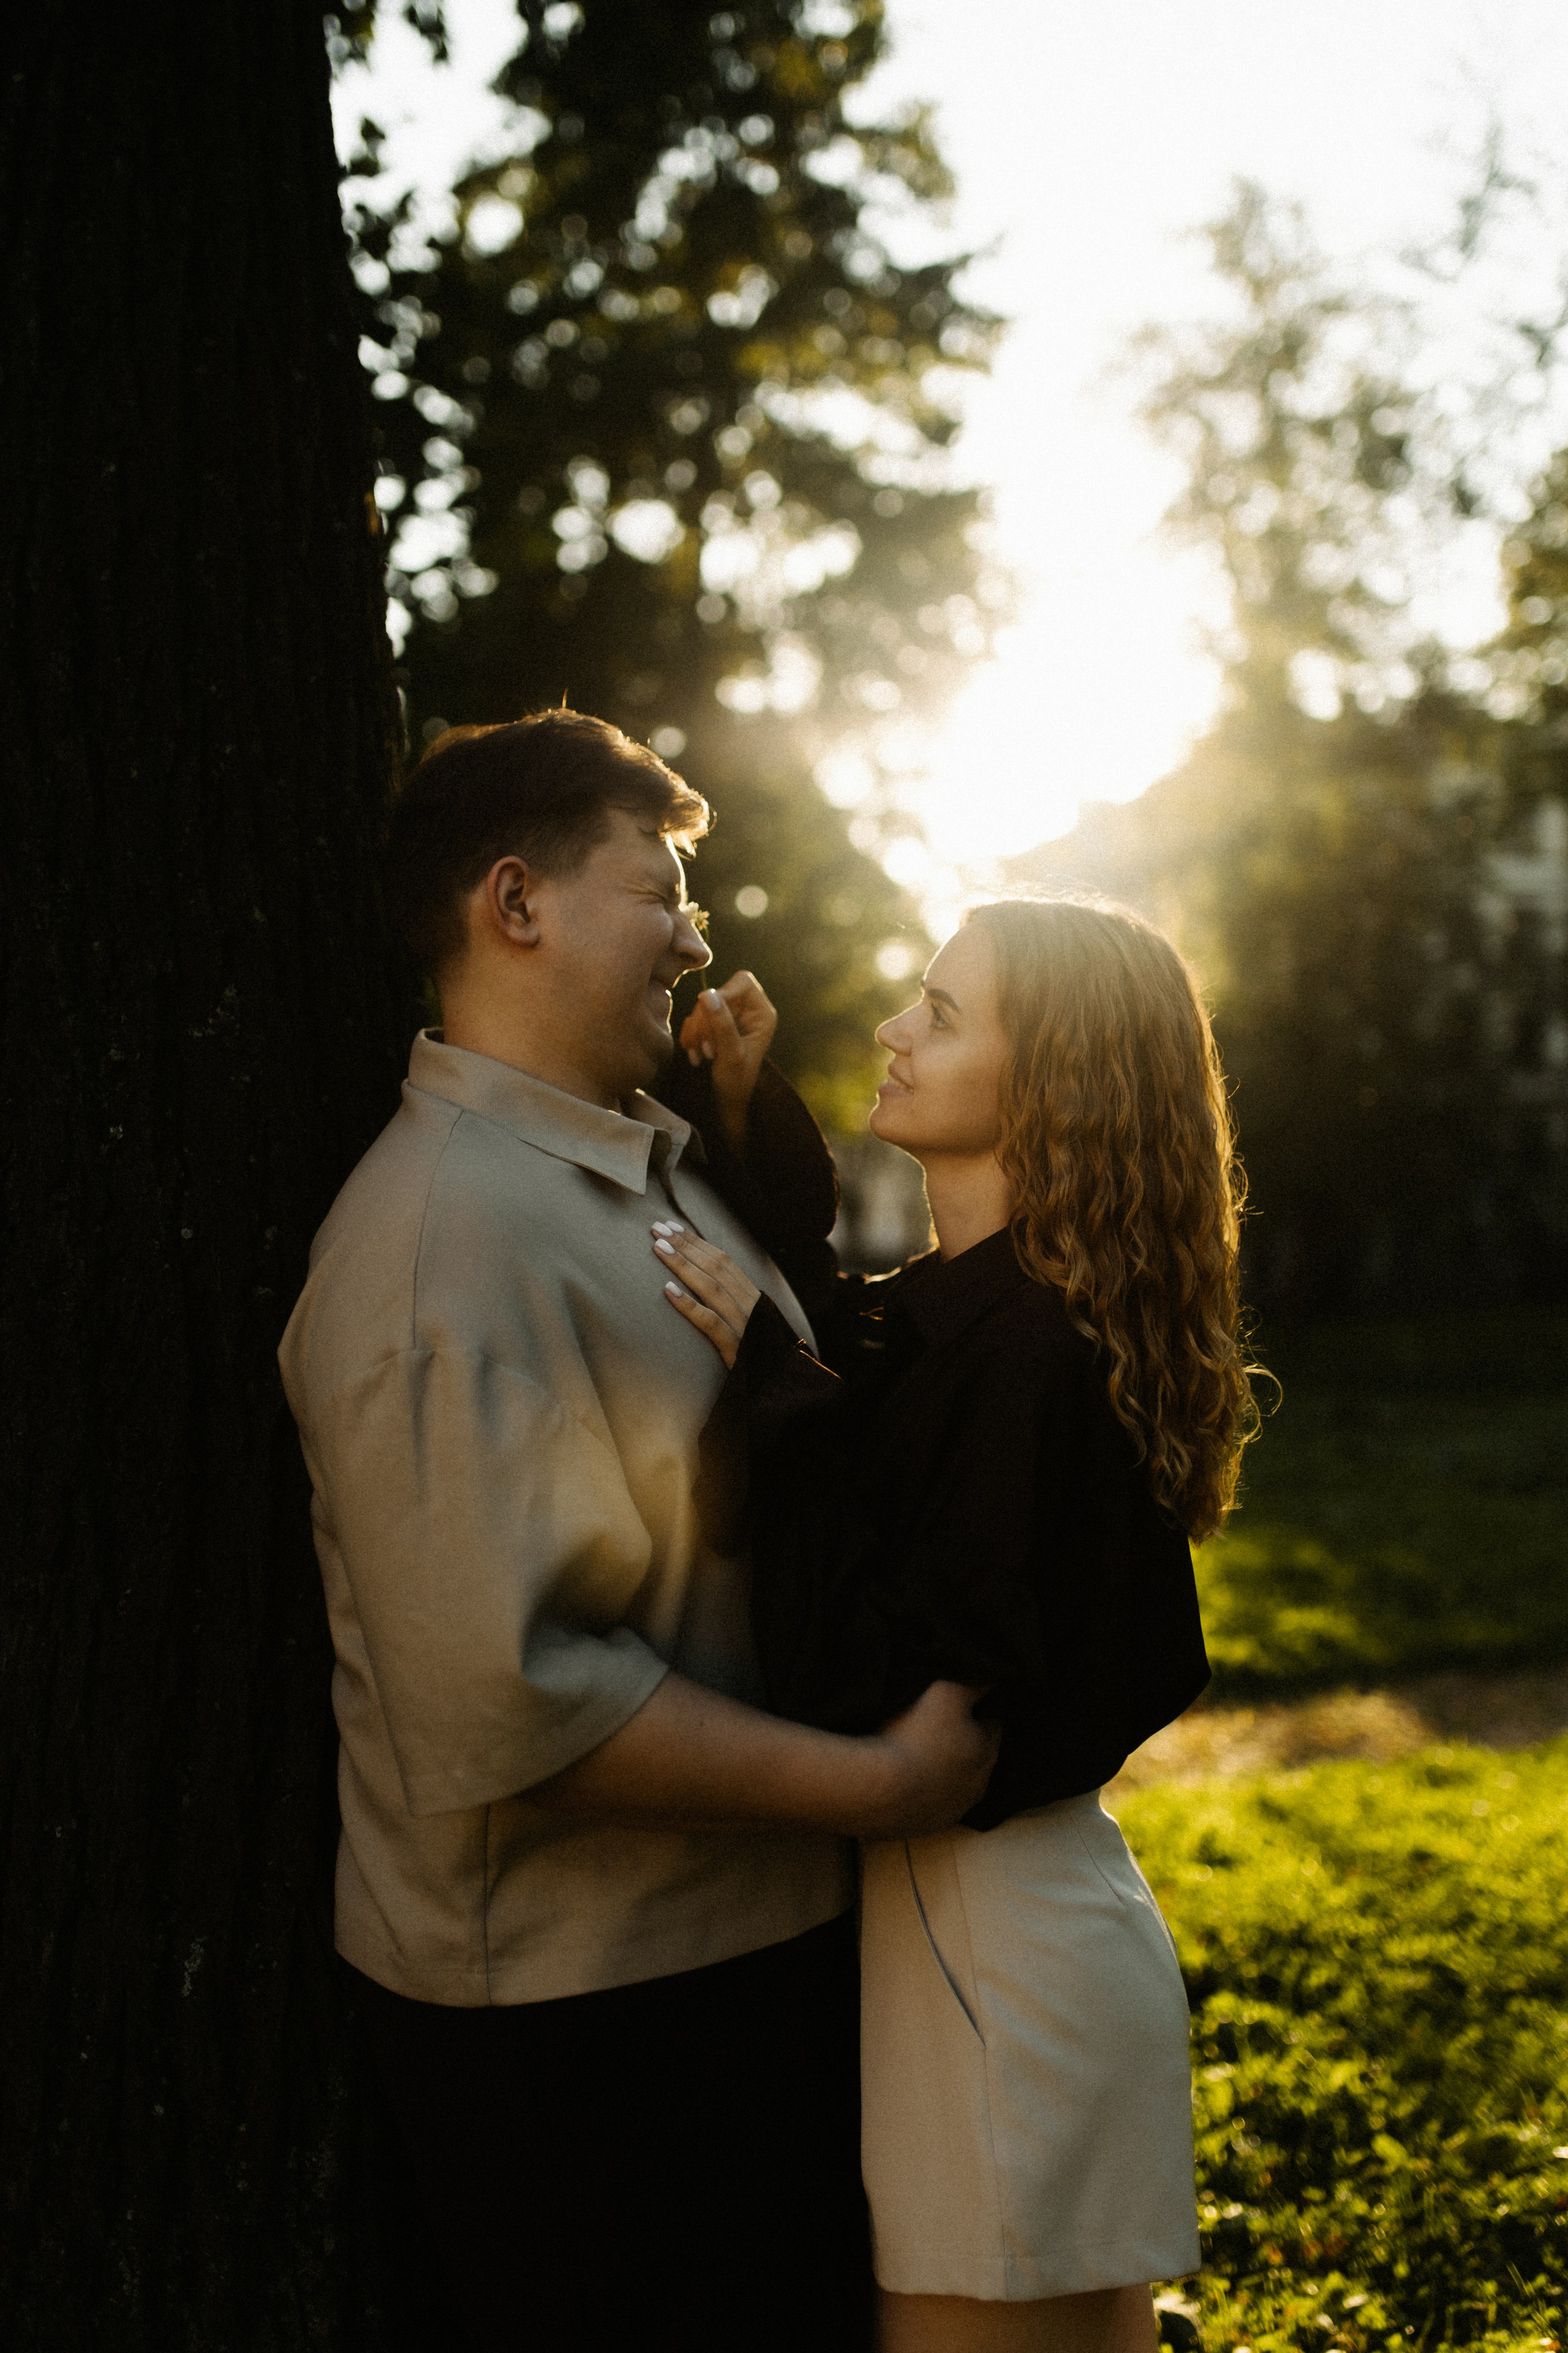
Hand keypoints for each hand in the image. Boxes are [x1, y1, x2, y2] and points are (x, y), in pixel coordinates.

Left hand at [654, 1223, 759, 1369]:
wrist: (782, 1389)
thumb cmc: (762, 1359)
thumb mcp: (752, 1326)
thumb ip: (735, 1306)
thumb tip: (706, 1285)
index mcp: (754, 1298)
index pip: (724, 1262)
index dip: (697, 1243)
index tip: (673, 1227)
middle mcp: (750, 1306)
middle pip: (715, 1268)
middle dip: (685, 1245)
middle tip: (656, 1227)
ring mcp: (744, 1326)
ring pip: (711, 1289)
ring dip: (683, 1265)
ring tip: (658, 1248)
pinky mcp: (736, 1349)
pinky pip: (710, 1323)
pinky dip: (689, 1305)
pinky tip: (667, 1290)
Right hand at [679, 970, 776, 1151]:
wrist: (725, 1102)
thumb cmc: (736, 1082)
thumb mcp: (731, 1055)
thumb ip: (722, 1025)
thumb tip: (707, 994)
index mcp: (761, 1013)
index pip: (742, 981)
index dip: (723, 992)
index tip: (709, 1013)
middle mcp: (746, 1011)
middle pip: (717, 993)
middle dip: (706, 1020)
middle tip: (708, 1048)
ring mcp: (728, 1017)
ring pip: (702, 1006)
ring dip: (696, 1031)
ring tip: (702, 1056)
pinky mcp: (712, 1025)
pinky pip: (693, 1018)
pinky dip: (690, 1036)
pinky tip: (695, 1056)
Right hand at [860, 1682, 1000, 1839]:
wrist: (876, 1789)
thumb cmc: (916, 1736)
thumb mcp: (947, 1692)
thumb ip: (973, 1682)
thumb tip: (993, 1672)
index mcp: (987, 1754)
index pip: (992, 1725)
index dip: (977, 1711)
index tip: (959, 1702)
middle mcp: (975, 1788)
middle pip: (972, 1757)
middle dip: (959, 1742)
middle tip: (933, 1724)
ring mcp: (948, 1813)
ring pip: (950, 1783)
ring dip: (938, 1770)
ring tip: (912, 1751)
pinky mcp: (921, 1829)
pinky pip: (925, 1804)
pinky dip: (917, 1791)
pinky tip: (898, 1777)